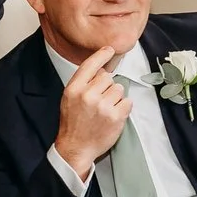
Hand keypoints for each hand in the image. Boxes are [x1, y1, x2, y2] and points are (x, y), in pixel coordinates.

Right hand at [53, 43, 130, 178]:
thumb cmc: (73, 123)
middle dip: (107, 87)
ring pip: (119, 89)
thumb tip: (102, 69)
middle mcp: (88, 95)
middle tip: (99, 102)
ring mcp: (103, 106)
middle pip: (108, 77)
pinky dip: (123, 108)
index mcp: (74, 89)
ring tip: (104, 110)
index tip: (110, 49)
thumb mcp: (69, 99)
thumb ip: (83, 84)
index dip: (101, 55)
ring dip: (115, 98)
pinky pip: (127, 102)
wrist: (76, 148)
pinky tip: (113, 116)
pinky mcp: (116, 116)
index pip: (90, 65)